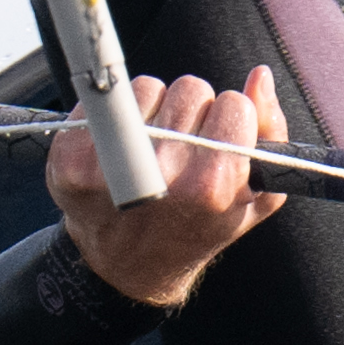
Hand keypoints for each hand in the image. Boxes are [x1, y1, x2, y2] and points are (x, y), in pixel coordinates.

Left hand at [56, 62, 289, 307]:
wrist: (130, 267)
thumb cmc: (198, 228)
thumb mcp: (255, 199)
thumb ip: (272, 136)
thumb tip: (260, 77)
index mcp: (212, 184)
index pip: (234, 103)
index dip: (230, 121)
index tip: (218, 144)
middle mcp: (161, 173)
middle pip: (192, 89)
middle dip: (193, 112)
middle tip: (182, 149)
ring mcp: (111, 163)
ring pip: (148, 87)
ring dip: (154, 108)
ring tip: (151, 148)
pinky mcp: (71, 157)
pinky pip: (104, 99)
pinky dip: (115, 114)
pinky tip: (120, 147)